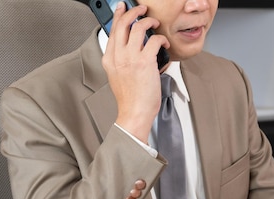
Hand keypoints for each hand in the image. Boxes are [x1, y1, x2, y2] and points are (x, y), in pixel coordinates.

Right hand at [102, 2, 169, 143]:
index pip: (112, 30)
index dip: (119, 15)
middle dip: (134, 12)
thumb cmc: (130, 99)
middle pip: (123, 24)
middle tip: (142, 9)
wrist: (134, 112)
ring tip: (155, 24)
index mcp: (109, 59)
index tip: (123, 8)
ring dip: (149, 22)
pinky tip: (164, 44)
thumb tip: (130, 49)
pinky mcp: (145, 63)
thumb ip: (120, 61)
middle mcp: (118, 56)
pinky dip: (161, 39)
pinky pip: (154, 41)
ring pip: (139, 28)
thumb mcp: (117, 76)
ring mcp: (131, 58)